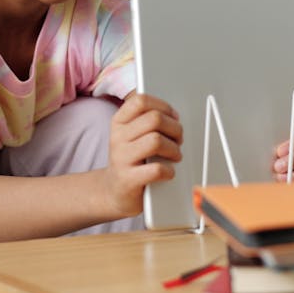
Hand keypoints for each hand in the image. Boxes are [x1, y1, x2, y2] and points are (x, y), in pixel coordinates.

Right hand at [104, 93, 182, 215]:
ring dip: (173, 149)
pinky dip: (169, 171)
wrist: (114, 191)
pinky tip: (168, 172)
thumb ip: (148, 122)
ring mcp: (121, 158)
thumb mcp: (132, 135)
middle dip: (174, 128)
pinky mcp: (128, 180)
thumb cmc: (130, 159)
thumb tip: (174, 116)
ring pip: (156, 141)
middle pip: (154, 119)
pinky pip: (156, 169)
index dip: (162, 106)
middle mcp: (117, 137)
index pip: (140, 101)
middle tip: (178, 138)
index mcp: (119, 122)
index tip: (173, 116)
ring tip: (175, 155)